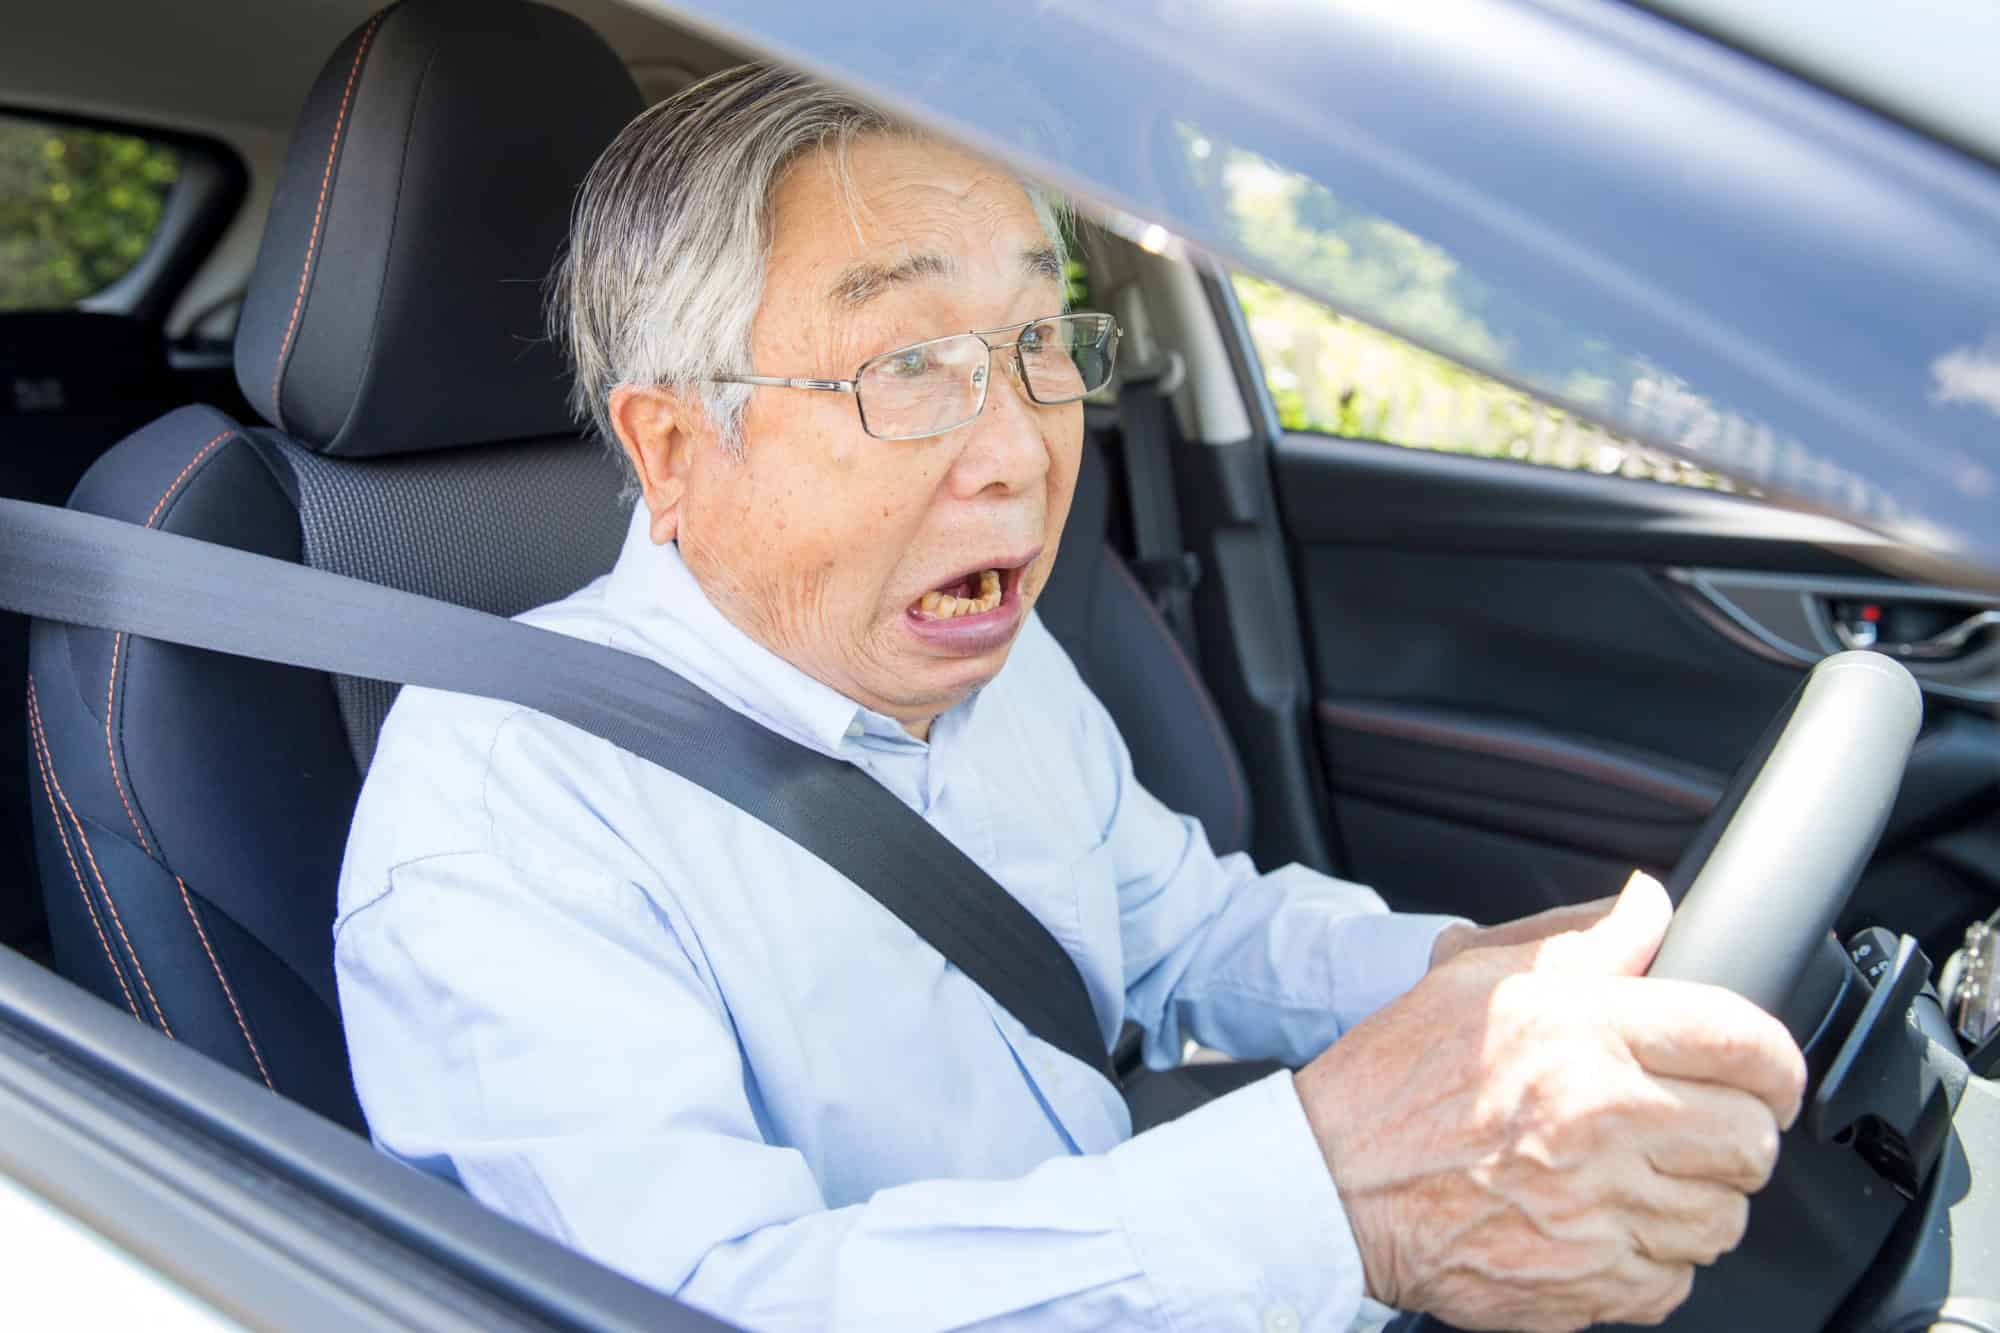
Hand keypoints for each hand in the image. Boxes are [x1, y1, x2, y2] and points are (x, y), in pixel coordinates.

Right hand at [1295, 872, 1805, 1332]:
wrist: (1326, 1185)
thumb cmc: (1394, 1082)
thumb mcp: (1476, 979)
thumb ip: (1585, 943)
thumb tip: (1653, 905)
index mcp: (1580, 1032)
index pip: (1742, 1040)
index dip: (1778, 1062)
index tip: (1771, 1077)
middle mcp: (1597, 1117)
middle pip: (1751, 1140)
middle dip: (1739, 1135)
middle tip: (1698, 1129)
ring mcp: (1594, 1209)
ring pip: (1721, 1219)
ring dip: (1696, 1200)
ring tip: (1641, 1179)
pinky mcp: (1582, 1284)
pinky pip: (1673, 1281)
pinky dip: (1652, 1263)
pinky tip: (1605, 1228)